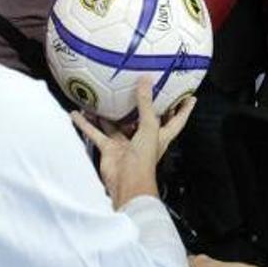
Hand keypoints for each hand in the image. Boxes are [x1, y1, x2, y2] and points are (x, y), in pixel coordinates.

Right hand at [71, 78, 194, 208]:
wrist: (126, 185)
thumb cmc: (144, 161)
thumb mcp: (149, 127)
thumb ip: (145, 104)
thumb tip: (146, 81)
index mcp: (160, 136)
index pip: (176, 120)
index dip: (183, 109)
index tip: (189, 96)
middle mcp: (143, 138)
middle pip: (145, 119)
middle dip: (143, 105)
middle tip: (142, 86)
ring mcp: (125, 143)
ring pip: (116, 124)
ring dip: (108, 113)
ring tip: (103, 95)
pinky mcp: (110, 148)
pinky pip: (96, 132)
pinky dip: (86, 124)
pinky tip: (77, 114)